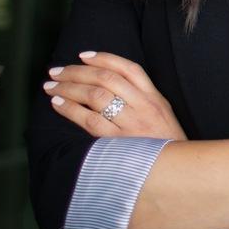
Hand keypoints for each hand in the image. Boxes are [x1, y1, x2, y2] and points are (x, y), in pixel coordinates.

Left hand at [43, 51, 187, 140]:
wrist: (178, 172)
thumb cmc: (166, 144)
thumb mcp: (163, 115)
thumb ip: (142, 99)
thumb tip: (107, 85)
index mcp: (155, 98)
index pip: (129, 69)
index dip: (103, 58)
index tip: (82, 56)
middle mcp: (144, 106)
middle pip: (106, 79)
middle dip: (77, 72)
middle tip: (56, 71)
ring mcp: (132, 124)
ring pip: (95, 96)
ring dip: (69, 88)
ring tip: (51, 87)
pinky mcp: (119, 142)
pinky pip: (90, 120)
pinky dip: (70, 109)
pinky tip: (57, 104)